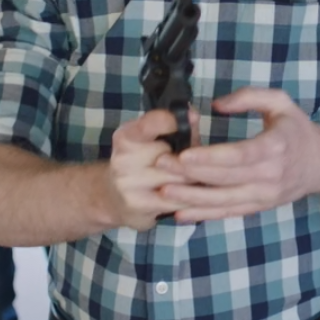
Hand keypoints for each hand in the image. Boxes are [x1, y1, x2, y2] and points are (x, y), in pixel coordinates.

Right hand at [101, 108, 191, 231]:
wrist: (112, 198)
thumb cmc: (143, 164)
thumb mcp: (153, 142)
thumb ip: (177, 129)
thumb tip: (193, 114)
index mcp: (127, 137)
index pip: (149, 125)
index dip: (173, 122)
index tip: (192, 118)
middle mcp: (123, 158)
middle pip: (174, 156)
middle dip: (194, 160)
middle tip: (203, 161)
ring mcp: (128, 183)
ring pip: (180, 179)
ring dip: (198, 179)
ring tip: (207, 178)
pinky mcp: (138, 205)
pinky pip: (178, 200)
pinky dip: (193, 198)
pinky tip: (199, 195)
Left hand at [157, 88, 319, 222]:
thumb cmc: (297, 130)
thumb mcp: (280, 102)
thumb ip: (248, 97)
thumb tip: (216, 105)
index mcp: (275, 147)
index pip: (238, 155)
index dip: (209, 157)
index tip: (183, 154)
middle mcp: (270, 175)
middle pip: (224, 178)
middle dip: (189, 173)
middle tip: (160, 165)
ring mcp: (264, 195)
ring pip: (222, 200)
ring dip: (191, 198)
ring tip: (163, 192)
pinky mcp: (258, 206)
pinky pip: (228, 213)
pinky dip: (203, 215)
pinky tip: (180, 213)